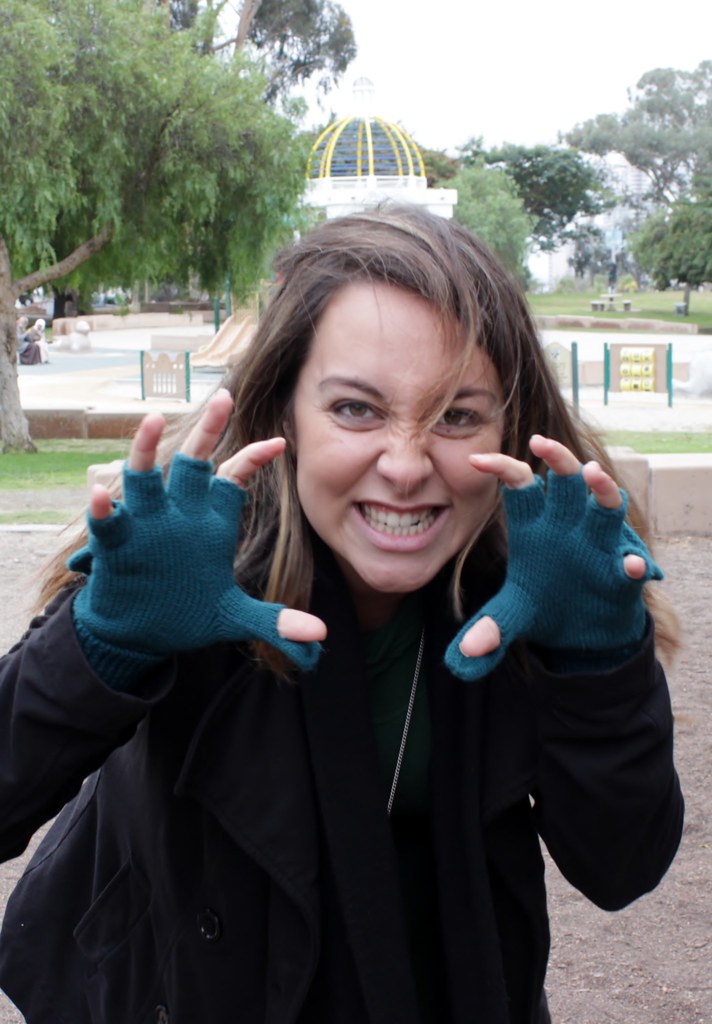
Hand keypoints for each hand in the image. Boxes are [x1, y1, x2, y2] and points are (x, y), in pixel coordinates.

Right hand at [70, 390, 325, 671]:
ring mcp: (144, 524)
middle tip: (225, 397)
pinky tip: (103, 493)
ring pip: (144, 476)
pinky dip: (104, 507)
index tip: (281, 442)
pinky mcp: (115, 544)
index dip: (254, 458)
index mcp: (208, 521)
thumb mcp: (232, 617)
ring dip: (147, 448)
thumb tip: (318, 636)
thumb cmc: (186, 613)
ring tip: (154, 420)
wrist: (141, 634)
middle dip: (208, 430)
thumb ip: (274, 622)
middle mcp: (177, 513)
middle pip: (193, 462)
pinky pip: (108, 520)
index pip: (232, 478)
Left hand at [445, 435, 661, 681]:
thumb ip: (490, 630)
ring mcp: (599, 547)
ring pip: (605, 508)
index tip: (476, 459)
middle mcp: (569, 527)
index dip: (501, 468)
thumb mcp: (514, 617)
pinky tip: (629, 566)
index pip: (518, 485)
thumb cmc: (547, 605)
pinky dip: (630, 564)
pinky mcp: (622, 575)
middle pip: (566, 482)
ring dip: (602, 490)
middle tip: (542, 442)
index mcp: (536, 526)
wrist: (584, 633)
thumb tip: (463, 658)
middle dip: (558, 460)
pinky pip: (630, 564)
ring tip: (594, 475)